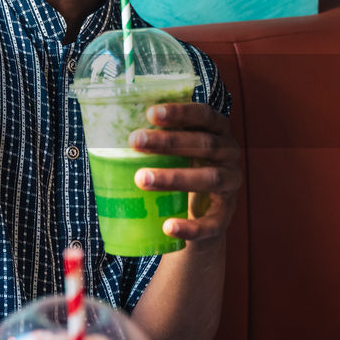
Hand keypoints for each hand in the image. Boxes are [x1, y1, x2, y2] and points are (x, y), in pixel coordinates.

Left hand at [129, 102, 241, 244]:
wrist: (199, 218)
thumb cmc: (180, 170)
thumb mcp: (173, 151)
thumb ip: (155, 138)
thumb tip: (109, 127)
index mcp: (218, 132)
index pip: (204, 115)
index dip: (181, 112)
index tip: (150, 113)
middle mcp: (230, 155)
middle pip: (204, 144)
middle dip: (169, 142)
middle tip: (134, 141)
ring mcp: (231, 186)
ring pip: (209, 178)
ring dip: (174, 177)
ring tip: (141, 178)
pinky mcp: (225, 217)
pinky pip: (212, 223)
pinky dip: (190, 226)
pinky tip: (168, 226)